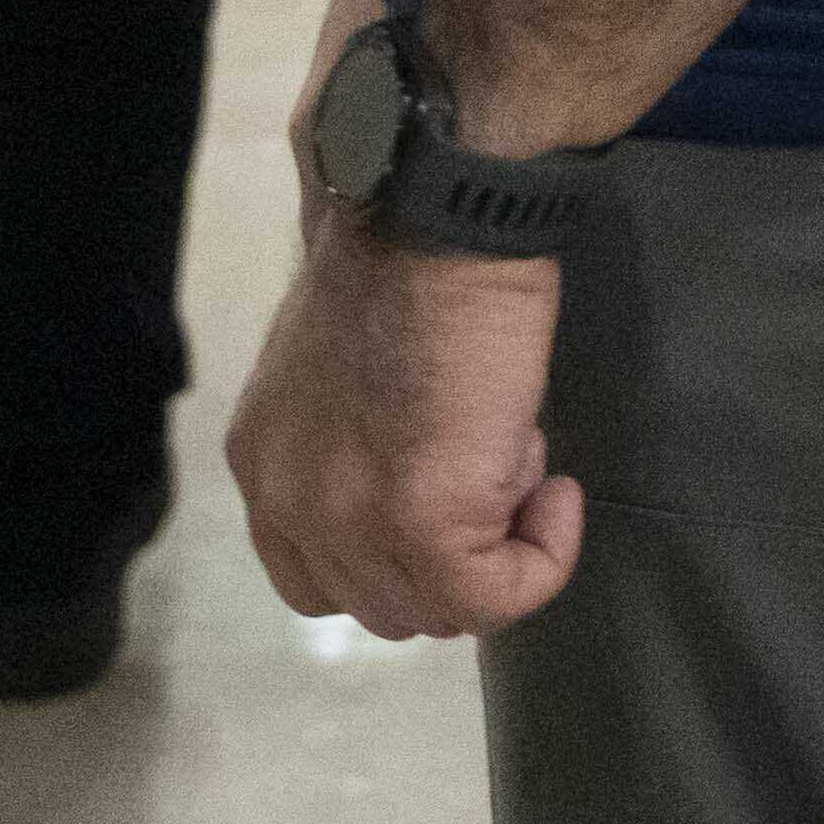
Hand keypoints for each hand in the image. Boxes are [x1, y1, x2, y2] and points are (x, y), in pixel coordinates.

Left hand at [228, 211, 585, 642]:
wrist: (436, 213)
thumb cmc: (411, 253)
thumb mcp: (347, 364)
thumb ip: (359, 437)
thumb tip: (422, 466)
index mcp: (264, 461)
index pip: (316, 574)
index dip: (399, 554)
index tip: (459, 490)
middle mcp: (288, 505)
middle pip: (381, 602)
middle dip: (456, 554)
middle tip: (504, 463)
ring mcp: (350, 524)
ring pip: (438, 610)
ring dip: (500, 549)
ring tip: (525, 455)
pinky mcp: (425, 528)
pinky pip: (499, 598)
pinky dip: (544, 559)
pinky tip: (559, 493)